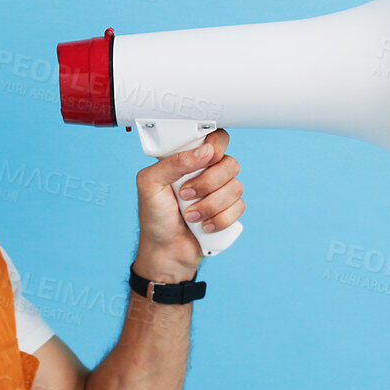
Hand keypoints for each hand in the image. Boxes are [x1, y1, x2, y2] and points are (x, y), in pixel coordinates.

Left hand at [133, 128, 243, 280]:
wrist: (164, 251)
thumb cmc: (154, 216)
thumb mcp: (150, 184)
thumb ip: (172, 163)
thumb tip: (204, 152)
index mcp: (189, 159)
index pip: (215, 138)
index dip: (215, 146)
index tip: (205, 158)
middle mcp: (208, 172)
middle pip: (230, 163)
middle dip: (208, 183)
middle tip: (185, 195)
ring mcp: (221, 192)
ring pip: (236, 187)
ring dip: (210, 206)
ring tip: (190, 216)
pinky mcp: (229, 211)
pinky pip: (239, 208)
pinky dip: (219, 220)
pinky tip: (204, 226)